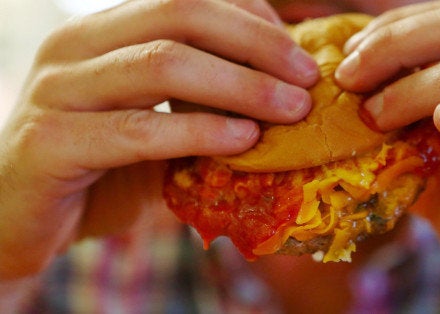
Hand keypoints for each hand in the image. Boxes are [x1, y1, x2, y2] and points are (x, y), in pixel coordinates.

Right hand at [0, 0, 318, 280]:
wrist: (20, 217)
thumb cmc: (101, 170)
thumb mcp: (162, 127)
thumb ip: (207, 107)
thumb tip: (285, 100)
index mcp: (105, 32)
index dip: (251, 18)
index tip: (298, 56)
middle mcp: (77, 45)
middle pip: (180, 13)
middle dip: (257, 44)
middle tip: (308, 79)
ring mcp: (57, 89)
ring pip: (162, 63)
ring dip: (240, 85)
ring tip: (291, 110)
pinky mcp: (49, 141)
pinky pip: (137, 129)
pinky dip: (198, 132)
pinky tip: (243, 141)